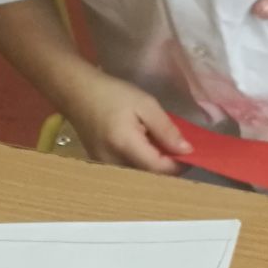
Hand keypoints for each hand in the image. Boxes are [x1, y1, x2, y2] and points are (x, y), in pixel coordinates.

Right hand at [62, 73, 191, 173]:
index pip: (160, 169)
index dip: (179, 164)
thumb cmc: (111, 93)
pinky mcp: (100, 164)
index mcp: (125, 146)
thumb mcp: (145, 104)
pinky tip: (144, 146)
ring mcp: (104, 166)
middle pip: (150, 176)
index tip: (191, 153)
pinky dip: (141, 162)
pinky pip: (127, 170)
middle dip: (168, 165)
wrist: (76, 91)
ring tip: (161, 145)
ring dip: (154, 164)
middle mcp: (112, 162)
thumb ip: (166, 129)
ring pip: (139, 175)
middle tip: (177, 147)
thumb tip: (186, 150)